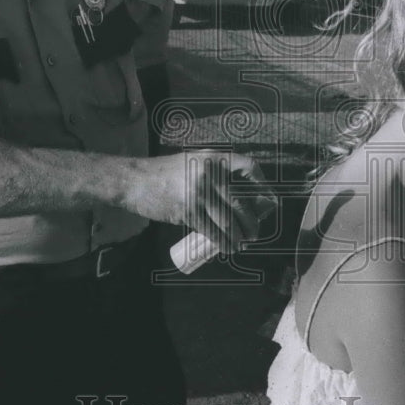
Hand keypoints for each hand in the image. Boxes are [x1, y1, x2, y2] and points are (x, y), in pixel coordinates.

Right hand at [129, 150, 275, 252]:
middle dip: (252, 222)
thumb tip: (238, 194)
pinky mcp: (188, 212)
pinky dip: (222, 242)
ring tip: (243, 243)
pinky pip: (211, 231)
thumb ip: (214, 171)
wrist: (135, 181)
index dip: (262, 182)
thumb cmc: (165, 172)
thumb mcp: (192, 160)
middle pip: (240, 202)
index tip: (269, 197)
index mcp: (213, 157)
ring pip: (228, 221)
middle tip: (256, 232)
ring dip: (239, 237)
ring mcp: (199, 194)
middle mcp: (209, 174)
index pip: (247, 165)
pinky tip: (227, 247)